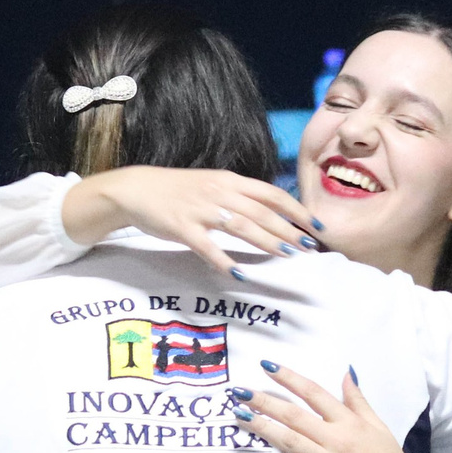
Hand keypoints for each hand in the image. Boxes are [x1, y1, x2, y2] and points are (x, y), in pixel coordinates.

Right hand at [66, 165, 321, 276]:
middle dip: (289, 230)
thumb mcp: (213, 184)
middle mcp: (220, 192)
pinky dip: (223, 260)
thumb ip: (240, 196)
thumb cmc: (178, 190)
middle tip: (309, 247)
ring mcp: (201, 210)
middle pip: (262, 212)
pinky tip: (239, 272)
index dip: (297, 209)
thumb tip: (271, 212)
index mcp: (230, 180)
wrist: (136, 189)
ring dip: (266, 241)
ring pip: (241, 227)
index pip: (272, 193)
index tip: (316, 225)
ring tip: (286, 255)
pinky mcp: (182, 228)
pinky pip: (207, 246)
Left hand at [230, 364, 432, 452]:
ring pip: (290, 441)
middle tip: (239, 392)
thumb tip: (345, 372)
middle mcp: (337, 439)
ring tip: (239, 416)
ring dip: (262, 428)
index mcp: (350, 422)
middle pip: (295, 416)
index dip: (289, 378)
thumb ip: (358, 400)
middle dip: (265, 402)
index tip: (266, 367)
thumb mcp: (379, 426)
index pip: (314, 393)